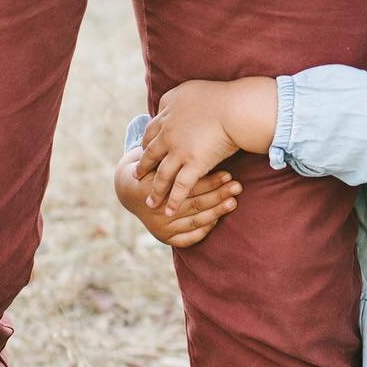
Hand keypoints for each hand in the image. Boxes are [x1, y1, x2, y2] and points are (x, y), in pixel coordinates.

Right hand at [114, 147, 241, 247]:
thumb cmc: (151, 165)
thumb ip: (176, 148)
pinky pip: (187, 239)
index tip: (229, 173)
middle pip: (193, 203)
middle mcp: (153, 209)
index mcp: (150, 185)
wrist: (128, 188)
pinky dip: (203, 229)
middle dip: (217, 195)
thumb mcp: (157, 154)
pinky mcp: (163, 237)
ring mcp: (158, 226)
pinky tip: (218, 220)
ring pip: (193, 220)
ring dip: (216, 211)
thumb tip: (210, 127)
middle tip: (237, 187)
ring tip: (234, 201)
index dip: (208, 180)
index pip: (186, 185)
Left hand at [135, 77, 278, 214]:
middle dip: (143, 168)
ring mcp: (179, 152)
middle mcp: (168, 134)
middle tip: (137, 176)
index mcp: (168, 115)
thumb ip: (177, 97)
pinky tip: (169, 211)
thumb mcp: (189, 88)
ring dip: (155, 191)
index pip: (151, 132)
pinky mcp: (194, 165)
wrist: (234, 108)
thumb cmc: (219, 96)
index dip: (147, 143)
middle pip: (151, 155)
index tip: (144, 151)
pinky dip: (174, 200)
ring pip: (162, 175)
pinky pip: (181, 187)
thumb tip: (175, 102)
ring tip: (150, 202)